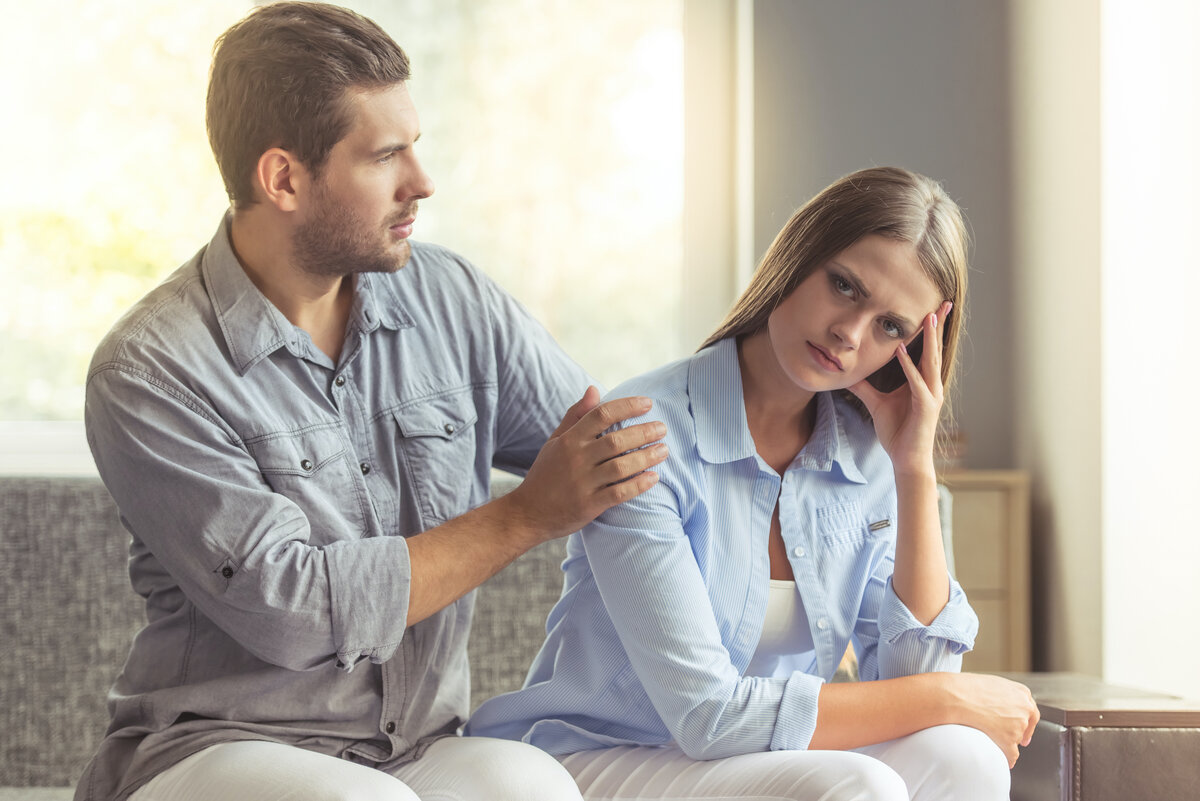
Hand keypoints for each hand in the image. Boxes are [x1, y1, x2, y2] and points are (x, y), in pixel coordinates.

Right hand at [504, 387, 667, 544]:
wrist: (527, 513)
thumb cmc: (545, 474)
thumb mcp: (555, 441)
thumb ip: (576, 415)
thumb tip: (595, 389)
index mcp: (569, 440)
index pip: (602, 414)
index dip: (627, 406)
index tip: (647, 403)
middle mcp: (576, 459)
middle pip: (617, 440)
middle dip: (644, 432)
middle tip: (662, 428)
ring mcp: (583, 483)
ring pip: (621, 467)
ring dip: (646, 457)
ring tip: (663, 450)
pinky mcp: (589, 505)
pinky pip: (619, 493)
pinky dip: (639, 485)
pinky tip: (654, 477)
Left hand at [847, 301, 951, 475]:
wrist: (906, 459)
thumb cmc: (897, 432)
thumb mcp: (876, 404)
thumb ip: (864, 387)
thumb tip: (848, 375)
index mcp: (922, 382)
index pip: (927, 350)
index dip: (931, 330)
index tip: (934, 308)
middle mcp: (931, 385)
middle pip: (935, 349)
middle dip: (939, 326)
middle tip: (944, 302)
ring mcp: (931, 395)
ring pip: (931, 361)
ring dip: (929, 339)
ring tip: (928, 317)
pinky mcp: (926, 407)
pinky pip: (916, 383)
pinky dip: (909, 366)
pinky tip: (902, 351)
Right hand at [945, 673, 1039, 767]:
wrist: (956, 697)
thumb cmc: (966, 687)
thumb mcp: (991, 683)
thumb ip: (1003, 694)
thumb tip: (999, 704)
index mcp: (1021, 693)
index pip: (1031, 711)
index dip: (1026, 722)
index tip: (1023, 730)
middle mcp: (1024, 709)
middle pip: (1025, 726)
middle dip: (1019, 733)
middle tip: (1013, 739)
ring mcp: (1018, 725)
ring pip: (1015, 740)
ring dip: (1005, 742)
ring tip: (988, 737)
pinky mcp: (1009, 740)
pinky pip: (1012, 755)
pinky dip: (1006, 758)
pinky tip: (1001, 759)